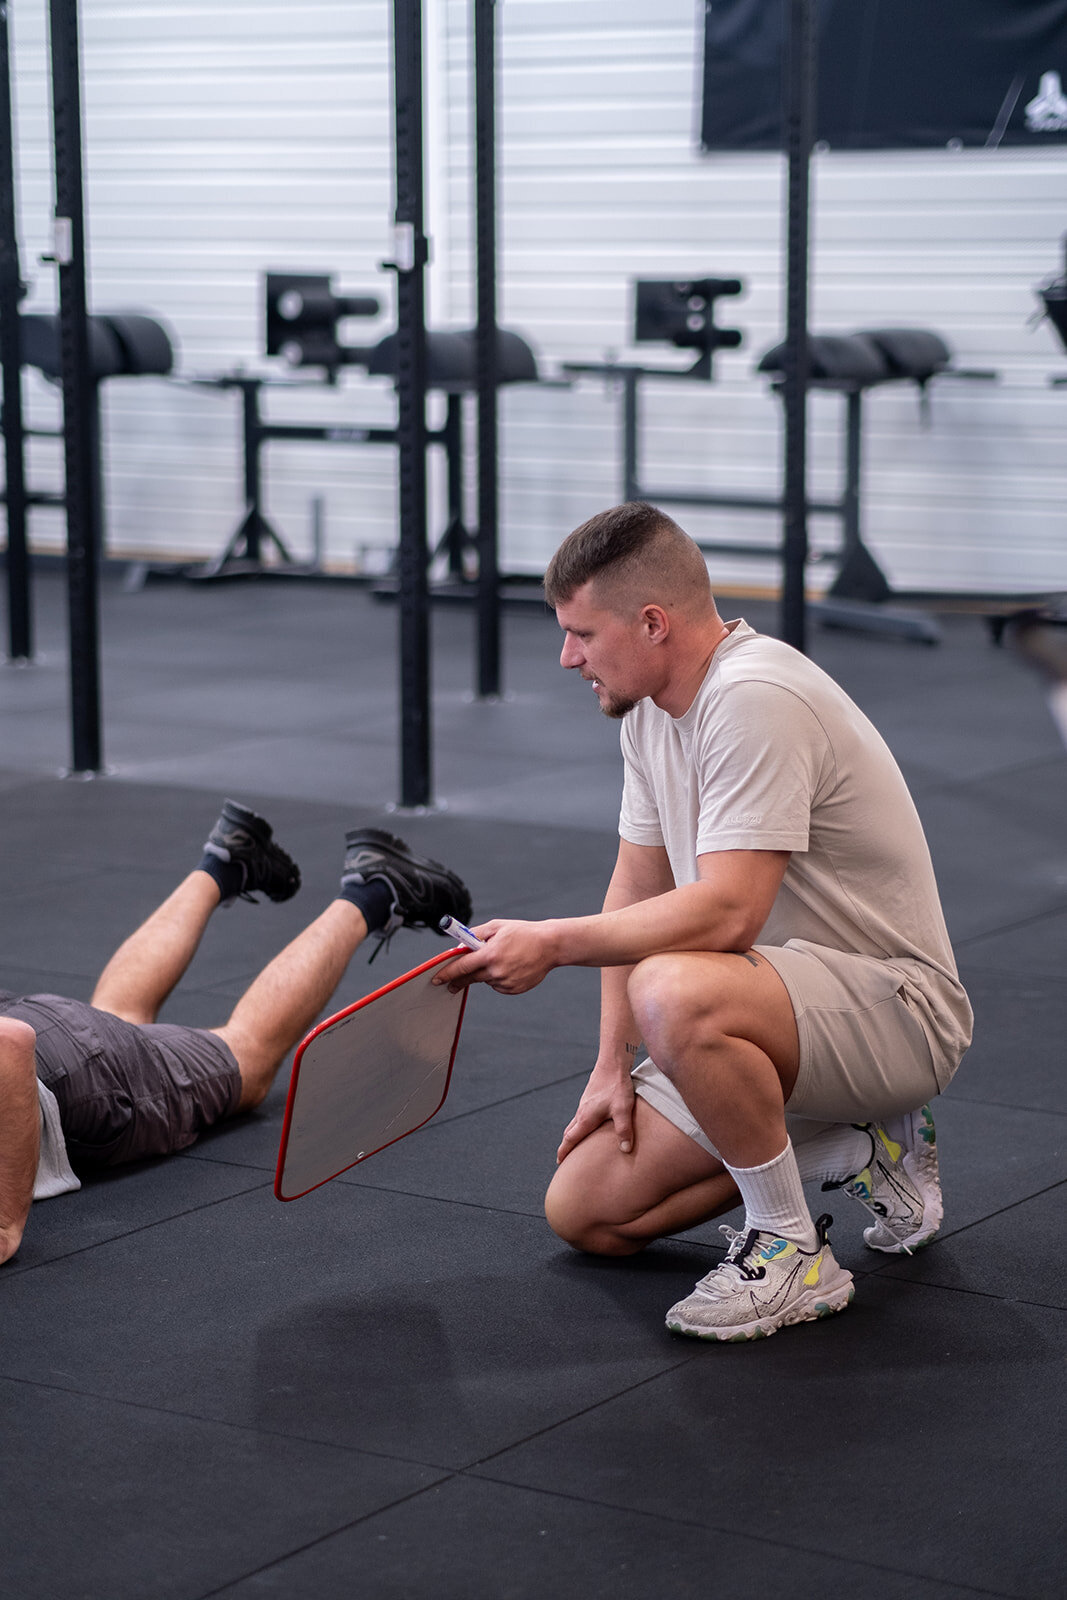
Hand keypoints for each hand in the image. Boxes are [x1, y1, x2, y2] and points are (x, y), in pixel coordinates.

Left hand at [433, 919, 557, 994]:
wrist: (550, 945)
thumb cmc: (523, 933)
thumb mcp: (497, 927)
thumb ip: (475, 935)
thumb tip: (459, 946)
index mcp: (490, 954)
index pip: (462, 966)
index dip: (447, 973)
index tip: (437, 979)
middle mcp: (497, 970)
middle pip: (470, 978)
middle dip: (458, 981)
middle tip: (450, 985)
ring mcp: (506, 982)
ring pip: (486, 981)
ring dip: (485, 973)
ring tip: (502, 959)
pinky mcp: (514, 989)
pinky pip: (498, 986)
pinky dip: (498, 978)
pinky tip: (510, 967)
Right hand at [556, 1059, 635, 1164]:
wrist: (612, 1062)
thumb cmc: (616, 1086)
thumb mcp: (623, 1110)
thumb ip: (624, 1130)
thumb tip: (625, 1150)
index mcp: (586, 1118)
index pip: (571, 1138)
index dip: (564, 1151)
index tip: (559, 1162)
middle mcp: (582, 1112)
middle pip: (570, 1132)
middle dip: (567, 1145)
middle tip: (566, 1158)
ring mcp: (585, 1104)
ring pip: (576, 1123)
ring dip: (574, 1134)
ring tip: (578, 1144)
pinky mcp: (590, 1098)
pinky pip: (582, 1115)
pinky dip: (581, 1125)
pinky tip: (591, 1125)